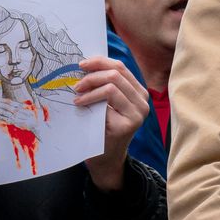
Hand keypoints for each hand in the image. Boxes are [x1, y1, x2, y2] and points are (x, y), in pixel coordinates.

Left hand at [0, 98, 42, 133]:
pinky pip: (6, 120)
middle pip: (6, 107)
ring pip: (4, 113)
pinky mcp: (15, 123)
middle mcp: (18, 112)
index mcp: (22, 107)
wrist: (38, 127)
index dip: (3, 100)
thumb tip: (34, 93)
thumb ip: (35, 99)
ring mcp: (16, 118)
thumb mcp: (37, 107)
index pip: (11, 103)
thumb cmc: (37, 117)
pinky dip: (0, 117)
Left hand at [74, 56, 148, 190]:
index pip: (120, 67)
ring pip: (113, 85)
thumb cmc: (102, 128)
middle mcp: (143, 100)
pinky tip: (80, 105)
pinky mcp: (130, 123)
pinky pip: (108, 100)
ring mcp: (139, 112)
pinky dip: (91, 98)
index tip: (81, 64)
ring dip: (90, 86)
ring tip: (76, 94)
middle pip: (117, 72)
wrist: (105, 158)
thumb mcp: (106, 103)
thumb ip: (104, 85)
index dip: (99, 61)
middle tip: (76, 83)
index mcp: (138, 91)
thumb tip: (85, 62)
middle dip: (92, 74)